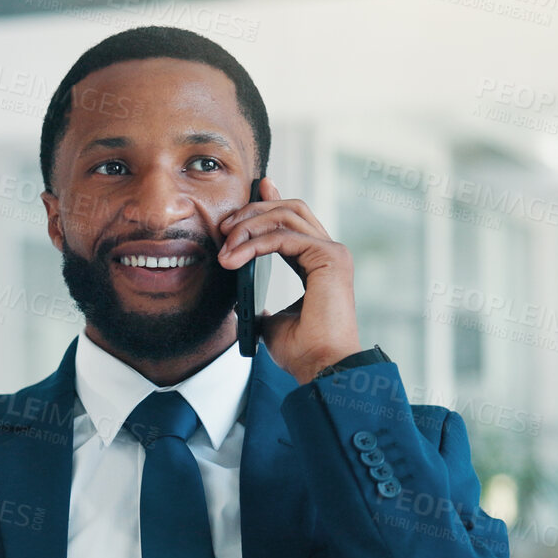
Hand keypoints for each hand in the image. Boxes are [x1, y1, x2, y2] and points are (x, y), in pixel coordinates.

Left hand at [214, 177, 360, 382]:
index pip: (293, 221)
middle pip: (289, 209)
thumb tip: (238, 301)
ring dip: (249, 226)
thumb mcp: (272, 323)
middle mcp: (329, 253)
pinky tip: (235, 258)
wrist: (322, 369)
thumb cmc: (304, 352)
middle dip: (253, 210)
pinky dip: (256, 243)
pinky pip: (284, 236)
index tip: (252, 189)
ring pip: (286, 215)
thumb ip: (260, 306)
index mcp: (318, 263)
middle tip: (224, 226)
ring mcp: (332, 253)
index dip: (271, 201)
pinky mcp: (329, 258)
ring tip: (225, 248)